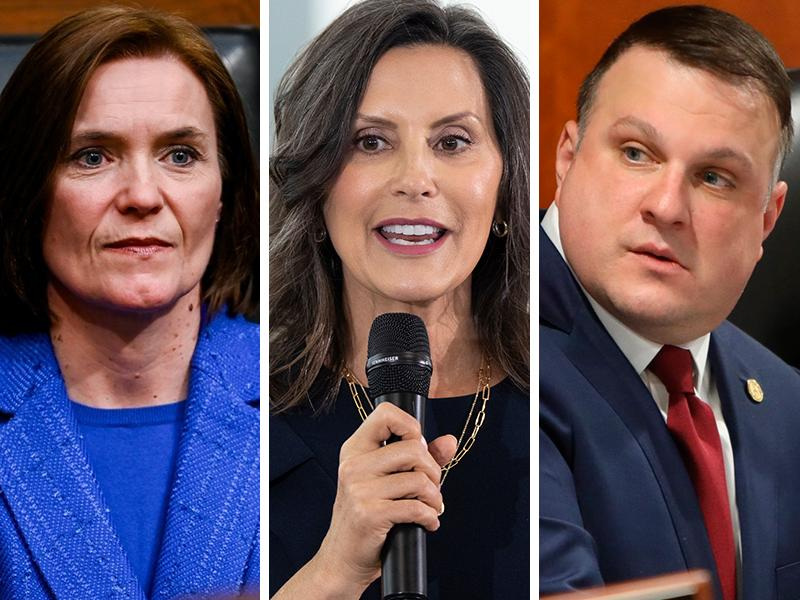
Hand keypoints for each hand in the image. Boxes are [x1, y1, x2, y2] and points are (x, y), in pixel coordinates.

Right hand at [312, 402, 456, 595]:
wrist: (342, 560)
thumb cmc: (367, 517)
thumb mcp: (388, 482)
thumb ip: (420, 458)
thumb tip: (450, 441)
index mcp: (355, 449)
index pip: (385, 413)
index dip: (410, 426)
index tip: (418, 449)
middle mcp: (353, 465)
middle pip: (412, 448)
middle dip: (432, 471)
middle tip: (430, 488)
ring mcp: (359, 490)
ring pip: (418, 479)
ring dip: (434, 498)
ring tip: (430, 507)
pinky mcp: (369, 514)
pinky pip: (416, 507)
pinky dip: (430, 517)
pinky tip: (426, 523)